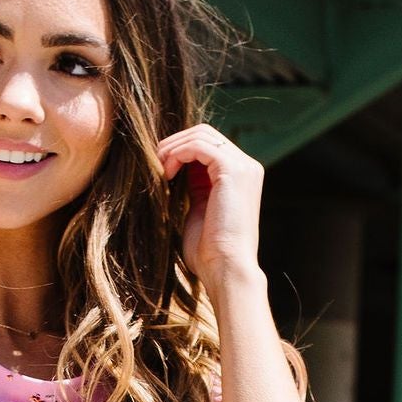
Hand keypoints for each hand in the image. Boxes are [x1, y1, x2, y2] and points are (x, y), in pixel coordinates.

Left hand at [157, 123, 262, 287]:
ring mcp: (243, 166)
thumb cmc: (210, 251)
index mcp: (241, 176)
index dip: (180, 150)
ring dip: (173, 148)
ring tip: (158, 168)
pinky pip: (198, 145)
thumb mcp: (199, 210)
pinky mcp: (232, 170)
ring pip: (201, 134)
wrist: (226, 268)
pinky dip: (177, 154)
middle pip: (204, 133)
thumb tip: (176, 170)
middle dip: (175, 144)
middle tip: (154, 163)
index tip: (159, 168)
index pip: (208, 145)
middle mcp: (247, 166)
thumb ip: (194, 187)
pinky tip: (167, 174)